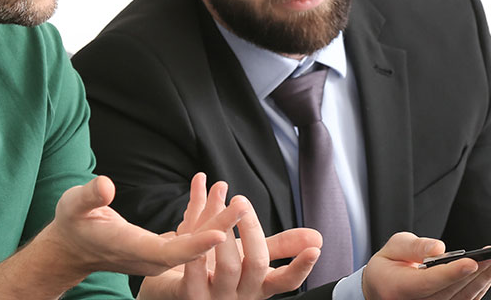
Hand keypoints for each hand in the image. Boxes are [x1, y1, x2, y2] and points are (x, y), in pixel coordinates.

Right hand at [44, 175, 249, 275]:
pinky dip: (202, 216)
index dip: (197, 245)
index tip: (221, 234)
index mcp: (132, 248)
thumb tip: (105, 185)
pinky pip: (188, 236)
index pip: (171, 252)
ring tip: (234, 196)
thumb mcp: (74, 205)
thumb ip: (91, 196)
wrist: (72, 248)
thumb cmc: (73, 223)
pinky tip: (212, 192)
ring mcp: (157, 255)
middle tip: (242, 206)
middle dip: (219, 228)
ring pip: (194, 242)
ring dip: (216, 220)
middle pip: (192, 248)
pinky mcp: (161, 249)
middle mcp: (150, 257)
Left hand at [139, 173, 321, 298]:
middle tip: (241, 201)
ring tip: (219, 200)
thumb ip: (280, 245)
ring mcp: (215, 299)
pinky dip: (197, 245)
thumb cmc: (217, 270)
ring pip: (227, 266)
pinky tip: (194, 223)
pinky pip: (194, 272)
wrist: (173, 288)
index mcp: (258, 286)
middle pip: (255, 265)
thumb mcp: (249, 255)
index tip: (315, 249)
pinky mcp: (190, 296)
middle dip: (251, 230)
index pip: (286, 282)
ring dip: (222, 228)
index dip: (301, 267)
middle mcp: (240, 296)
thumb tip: (317, 238)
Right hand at [361, 232, 490, 299]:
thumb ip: (414, 247)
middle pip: (451, 291)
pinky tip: (490, 271)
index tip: (471, 261)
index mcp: (398, 288)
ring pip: (462, 298)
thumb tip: (438, 248)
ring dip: (484, 279)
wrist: (383, 288)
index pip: (428, 283)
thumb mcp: (393, 247)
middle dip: (477, 271)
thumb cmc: (389, 266)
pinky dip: (480, 286)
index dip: (451, 273)